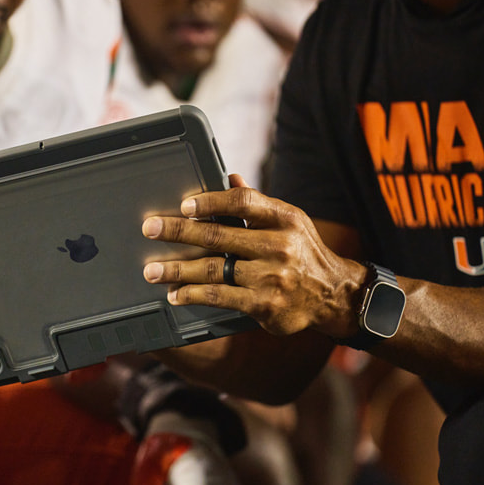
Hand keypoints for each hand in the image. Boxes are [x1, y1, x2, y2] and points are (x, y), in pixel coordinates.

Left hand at [141, 177, 365, 338]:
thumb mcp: (288, 221)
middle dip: (179, 232)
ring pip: (214, 269)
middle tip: (150, 229)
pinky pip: (220, 297)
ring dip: (177, 269)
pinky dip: (193, 295)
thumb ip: (256, 204)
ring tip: (152, 270)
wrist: (333, 294)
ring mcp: (271, 277)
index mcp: (283, 218)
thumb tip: (228, 179)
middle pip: (218, 235)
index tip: (184, 205)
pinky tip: (176, 294)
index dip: (211, 201)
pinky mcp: (264, 305)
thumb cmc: (302, 251)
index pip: (243, 202)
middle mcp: (278, 246)